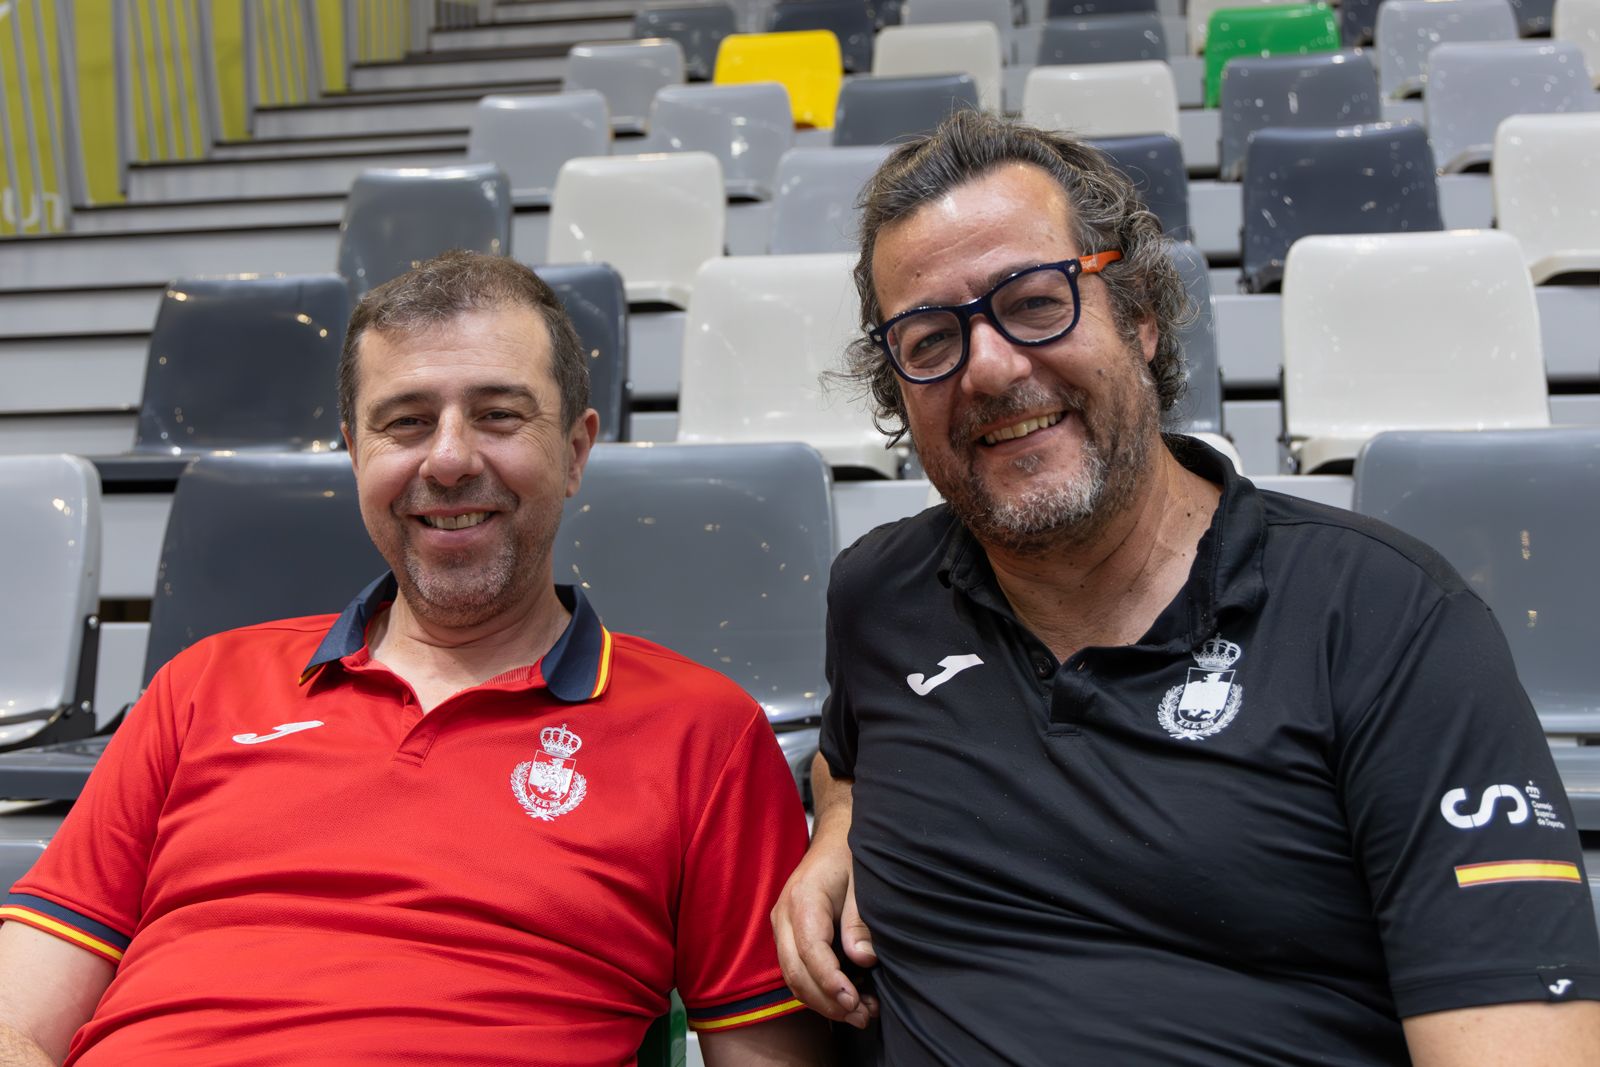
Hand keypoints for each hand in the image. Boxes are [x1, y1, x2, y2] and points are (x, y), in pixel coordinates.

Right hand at [771, 817, 877, 1028]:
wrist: (835, 837)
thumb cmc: (850, 856)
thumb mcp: (863, 881)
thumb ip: (860, 920)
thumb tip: (862, 960)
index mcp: (802, 900)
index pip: (810, 951)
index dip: (830, 982)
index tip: (854, 1001)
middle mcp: (783, 916)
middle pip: (796, 973)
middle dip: (828, 1002)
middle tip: (863, 1017)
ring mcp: (781, 927)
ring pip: (794, 978)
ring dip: (825, 1002)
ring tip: (861, 1014)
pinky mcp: (787, 936)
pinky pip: (798, 971)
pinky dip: (820, 991)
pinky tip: (850, 998)